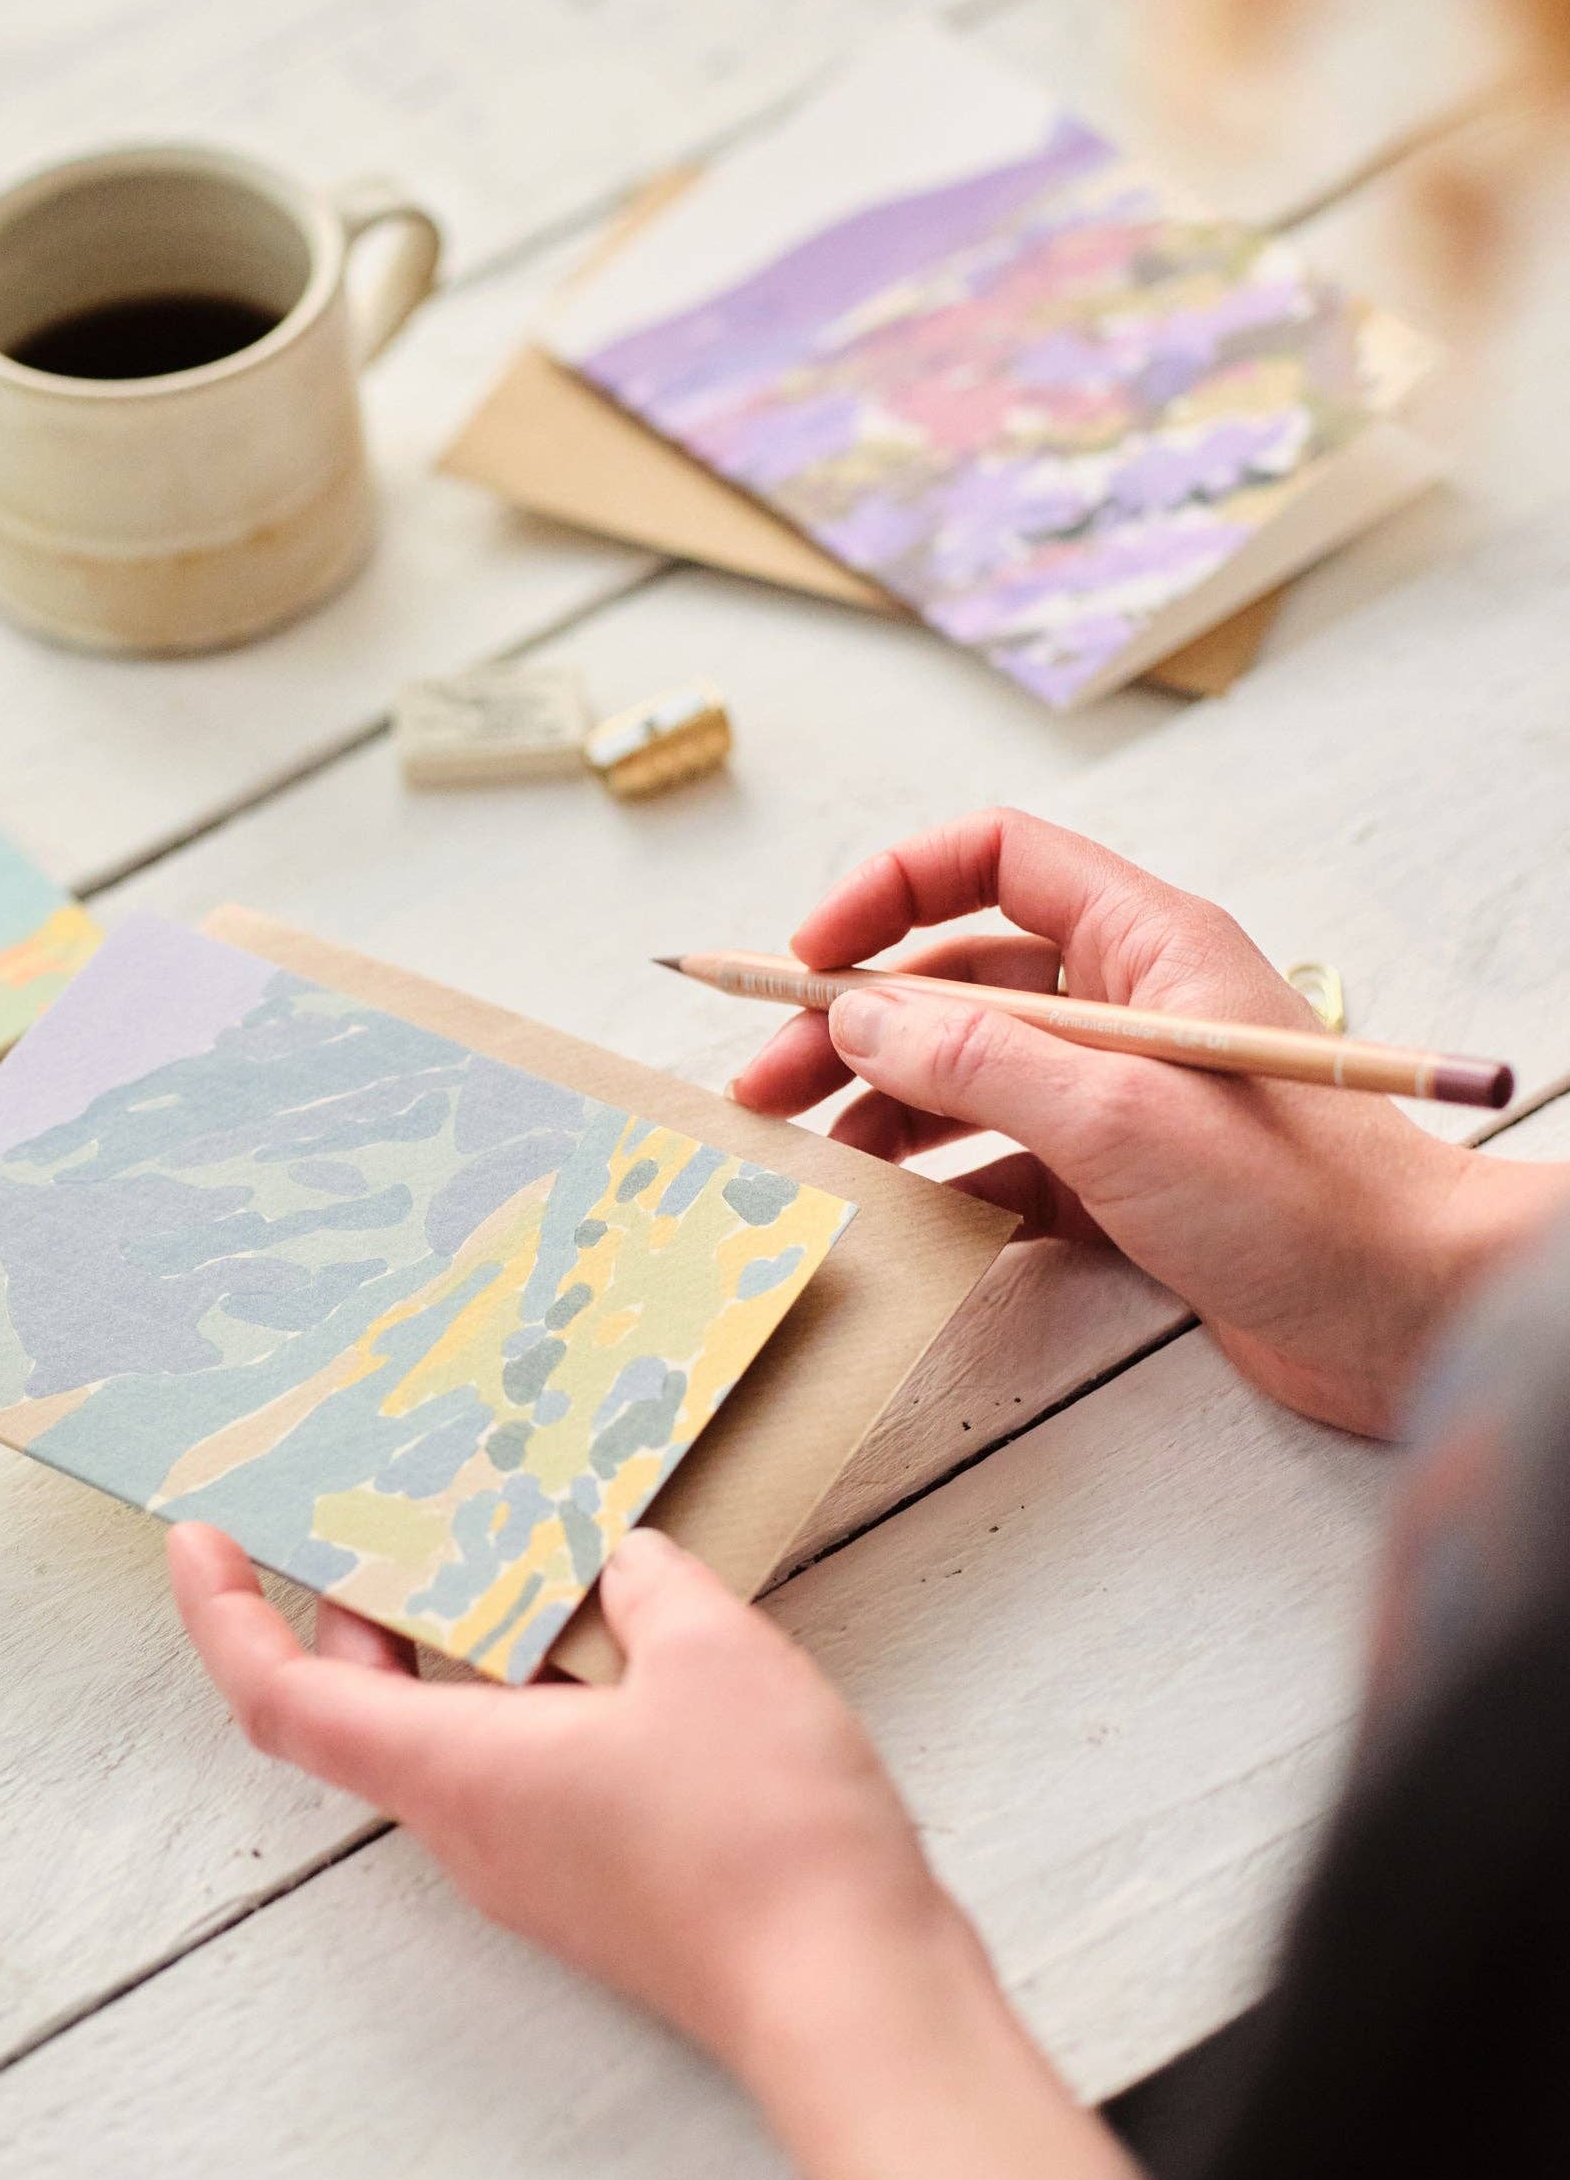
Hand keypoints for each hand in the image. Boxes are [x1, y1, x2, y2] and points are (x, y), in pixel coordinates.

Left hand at [169, 1519, 952, 2075]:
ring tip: (514, 1553)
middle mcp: (472, 1829)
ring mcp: (536, 1869)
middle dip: (359, 1609)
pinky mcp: (601, 1889)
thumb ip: (652, 1588)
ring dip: (459, 1649)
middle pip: (362, 1713)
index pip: (284, 1699)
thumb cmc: (760, 1835)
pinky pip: (526, 1775)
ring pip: (452, 1743)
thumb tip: (625, 1565)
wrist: (850, 2003)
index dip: (225, 1616)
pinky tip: (617, 1640)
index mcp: (456, 1770)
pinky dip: (533, 1696)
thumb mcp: (710, 1655)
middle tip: (387, 1517)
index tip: (201, 1539)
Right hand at [731, 809, 1560, 1436]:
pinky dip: (944, 1179)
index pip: (990, 861)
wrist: (1413, 1317)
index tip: (809, 958)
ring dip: (883, 1103)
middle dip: (852, 1023)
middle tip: (765, 1083)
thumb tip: (856, 1018)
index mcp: (1143, 944)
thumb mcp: (1115, 1116)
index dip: (886, 892)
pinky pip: (1005, 1160)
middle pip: (955, 980)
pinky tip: (898, 1212)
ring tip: (810, 1153)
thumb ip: (976, 1061)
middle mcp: (1129, 1005)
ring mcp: (1125, 1094)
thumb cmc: (1302, 1201)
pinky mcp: (1126, 1181)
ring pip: (969, 1073)